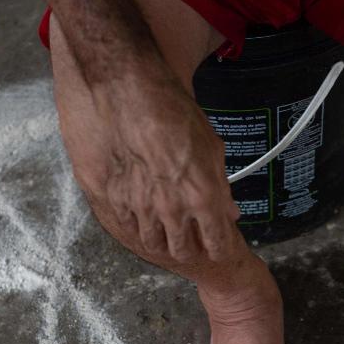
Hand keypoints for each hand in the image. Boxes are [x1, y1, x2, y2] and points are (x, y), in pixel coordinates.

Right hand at [59, 64, 241, 265]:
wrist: (127, 94)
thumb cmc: (173, 112)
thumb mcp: (211, 147)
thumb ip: (220, 186)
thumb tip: (229, 211)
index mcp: (203, 198)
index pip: (216, 242)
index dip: (220, 249)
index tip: (219, 250)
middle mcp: (172, 210)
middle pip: (182, 250)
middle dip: (190, 249)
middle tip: (192, 245)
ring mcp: (140, 207)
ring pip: (153, 242)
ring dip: (162, 241)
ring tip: (166, 235)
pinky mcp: (114, 199)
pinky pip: (128, 224)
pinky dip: (137, 226)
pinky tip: (141, 219)